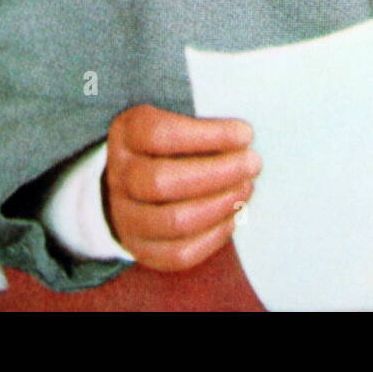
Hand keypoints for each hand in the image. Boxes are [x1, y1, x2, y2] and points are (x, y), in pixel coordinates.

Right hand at [102, 104, 260, 271]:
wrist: (134, 184)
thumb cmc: (170, 144)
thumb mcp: (176, 118)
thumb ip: (204, 122)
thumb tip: (244, 137)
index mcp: (126, 134)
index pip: (159, 134)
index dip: (208, 135)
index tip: (245, 134)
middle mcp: (119, 176)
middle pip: (162, 181)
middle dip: (218, 172)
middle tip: (253, 163)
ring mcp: (126, 216)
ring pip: (173, 221)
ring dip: (220, 204)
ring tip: (246, 187)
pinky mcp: (143, 249)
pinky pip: (180, 253)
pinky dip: (214, 235)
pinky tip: (233, 214)